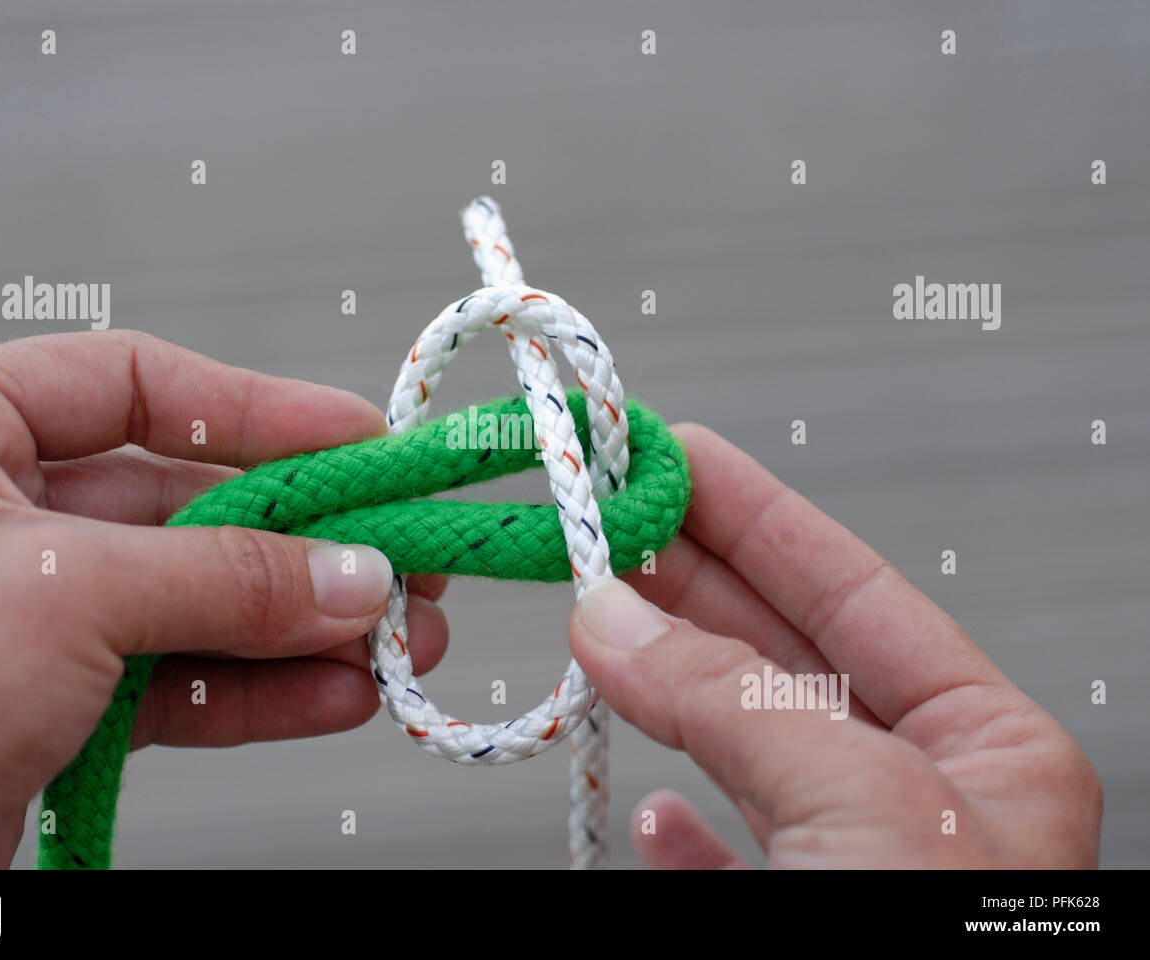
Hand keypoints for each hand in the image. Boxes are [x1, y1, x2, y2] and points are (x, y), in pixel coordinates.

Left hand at [0, 330, 448, 867]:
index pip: (131, 385)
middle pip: (183, 504)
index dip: (258, 408)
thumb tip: (354, 575)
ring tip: (399, 641)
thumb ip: (222, 578)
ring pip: (190, 602)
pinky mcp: (43, 708)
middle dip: (302, 541)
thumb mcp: (59, 598)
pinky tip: (334, 696)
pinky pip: (173, 682)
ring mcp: (19, 617)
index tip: (358, 436)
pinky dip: (257, 692)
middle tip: (401, 558)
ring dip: (299, 626)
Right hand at [568, 424, 1101, 867]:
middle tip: (611, 515)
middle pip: (784, 654)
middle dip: (692, 579)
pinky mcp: (789, 926)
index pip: (855, 590)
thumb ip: (730, 699)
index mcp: (991, 756)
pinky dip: (682, 826)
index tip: (678, 453)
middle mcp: (928, 806)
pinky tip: (656, 810)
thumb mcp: (859, 804)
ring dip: (667, 690)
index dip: (758, 512)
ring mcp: (856, 871)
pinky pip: (731, 855)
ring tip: (597, 623)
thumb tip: (613, 617)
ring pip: (748, 748)